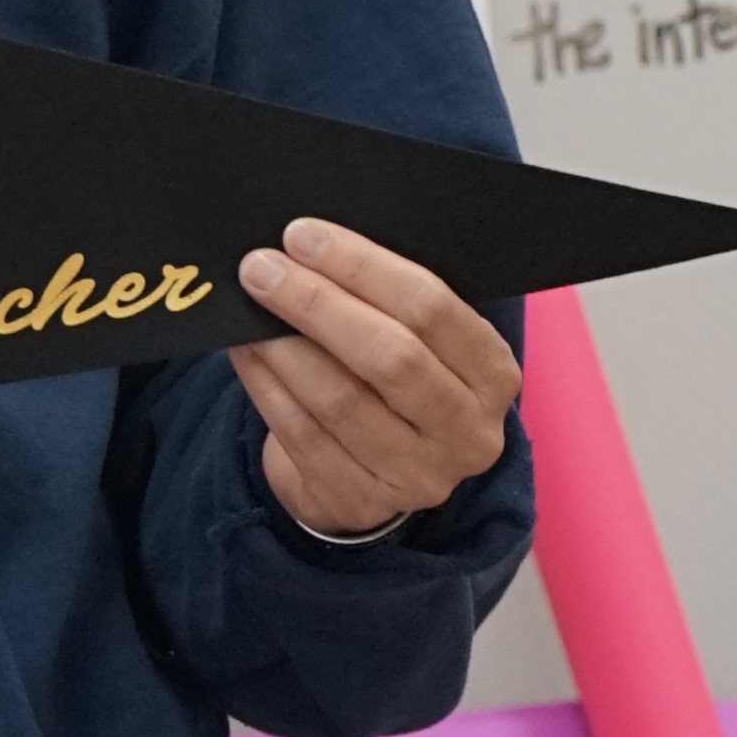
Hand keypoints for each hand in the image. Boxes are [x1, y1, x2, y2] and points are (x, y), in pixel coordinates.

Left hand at [229, 217, 522, 538]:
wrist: (374, 470)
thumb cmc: (390, 380)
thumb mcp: (416, 341)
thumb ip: (383, 299)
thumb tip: (305, 244)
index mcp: (493, 373)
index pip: (431, 308)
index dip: (361, 266)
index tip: (300, 235)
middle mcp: (468, 431)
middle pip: (390, 356)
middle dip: (316, 303)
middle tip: (260, 267)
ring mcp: (418, 476)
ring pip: (338, 398)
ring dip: (281, 345)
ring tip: (244, 308)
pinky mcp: (361, 501)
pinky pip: (300, 432)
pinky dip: (264, 383)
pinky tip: (243, 350)